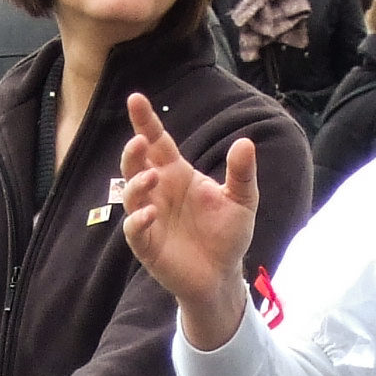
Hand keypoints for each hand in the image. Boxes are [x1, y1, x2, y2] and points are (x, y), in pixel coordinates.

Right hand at [119, 91, 256, 351]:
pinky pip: (134, 229)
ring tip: (152, 177)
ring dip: (137, 183)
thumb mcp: (243, 201)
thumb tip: (245, 142)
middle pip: (136, 165)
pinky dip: (138, 220)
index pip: (157, 142)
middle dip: (133, 152)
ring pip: (130, 194)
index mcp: (178, 175)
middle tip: (140, 141)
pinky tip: (149, 214)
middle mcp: (159, 192)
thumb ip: (242, 173)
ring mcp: (150, 218)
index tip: (135, 99)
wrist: (223, 275)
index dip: (145, 122)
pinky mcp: (147, 245)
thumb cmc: (228, 234)